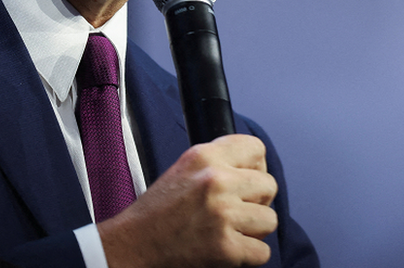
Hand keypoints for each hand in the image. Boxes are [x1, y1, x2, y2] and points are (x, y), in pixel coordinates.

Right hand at [97, 134, 277, 267]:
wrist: (133, 246)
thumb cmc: (158, 212)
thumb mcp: (184, 169)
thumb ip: (218, 162)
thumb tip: (255, 168)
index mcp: (204, 156)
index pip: (256, 149)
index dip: (256, 167)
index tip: (246, 181)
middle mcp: (215, 180)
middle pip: (269, 185)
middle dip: (258, 201)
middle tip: (237, 211)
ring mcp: (222, 214)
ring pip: (270, 219)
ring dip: (254, 230)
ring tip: (231, 231)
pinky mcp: (225, 248)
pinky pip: (263, 250)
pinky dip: (248, 255)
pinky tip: (228, 249)